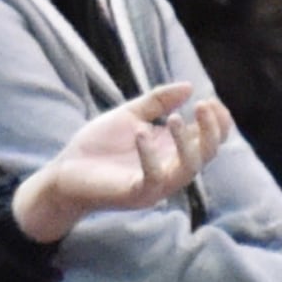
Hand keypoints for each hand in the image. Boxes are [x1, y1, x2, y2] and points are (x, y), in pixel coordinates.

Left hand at [11, 80, 229, 242]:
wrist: (63, 173)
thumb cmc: (97, 146)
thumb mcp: (130, 116)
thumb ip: (157, 102)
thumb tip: (190, 86)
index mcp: (172, 150)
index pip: (209, 140)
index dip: (218, 122)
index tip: (210, 100)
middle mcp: (170, 169)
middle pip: (206, 154)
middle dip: (211, 130)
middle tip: (204, 105)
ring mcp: (156, 185)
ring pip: (188, 168)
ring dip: (186, 142)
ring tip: (176, 118)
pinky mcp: (137, 195)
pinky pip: (154, 179)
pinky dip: (151, 156)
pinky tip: (141, 133)